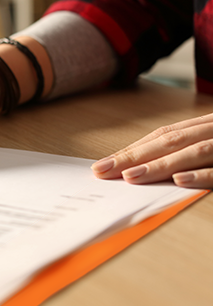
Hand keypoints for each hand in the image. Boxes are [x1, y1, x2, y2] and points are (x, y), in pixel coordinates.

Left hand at [91, 113, 212, 187]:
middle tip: (104, 170)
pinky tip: (179, 180)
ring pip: (194, 152)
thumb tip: (142, 166)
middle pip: (171, 142)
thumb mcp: (211, 139)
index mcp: (205, 126)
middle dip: (135, 157)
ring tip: (131, 175)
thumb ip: (185, 149)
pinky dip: (200, 174)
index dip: (132, 149)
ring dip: (160, 164)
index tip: (103, 164)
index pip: (162, 136)